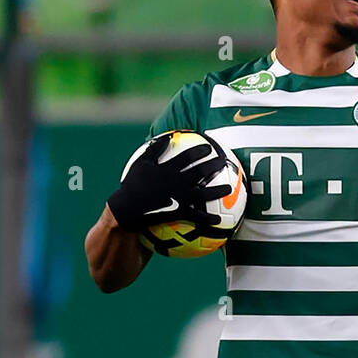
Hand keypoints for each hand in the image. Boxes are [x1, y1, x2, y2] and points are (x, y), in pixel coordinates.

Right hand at [107, 132, 225, 232]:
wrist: (127, 209)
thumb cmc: (132, 185)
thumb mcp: (141, 163)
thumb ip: (155, 149)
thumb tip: (167, 137)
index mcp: (169, 169)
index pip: (188, 156)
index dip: (200, 151)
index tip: (210, 147)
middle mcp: (178, 182)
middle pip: (201, 172)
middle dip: (214, 166)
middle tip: (225, 162)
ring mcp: (181, 197)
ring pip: (205, 193)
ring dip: (219, 191)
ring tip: (229, 189)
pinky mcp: (180, 212)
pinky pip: (198, 217)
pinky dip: (209, 219)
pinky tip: (219, 220)